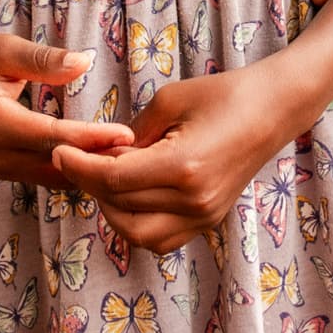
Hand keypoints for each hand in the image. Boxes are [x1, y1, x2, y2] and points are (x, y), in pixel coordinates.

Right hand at [0, 18, 135, 189]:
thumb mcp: (1, 47)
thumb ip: (42, 59)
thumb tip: (83, 61)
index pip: (53, 137)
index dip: (92, 138)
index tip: (128, 136)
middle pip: (57, 165)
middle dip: (98, 162)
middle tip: (143, 156)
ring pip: (53, 176)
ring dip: (88, 170)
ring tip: (131, 162)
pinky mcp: (3, 165)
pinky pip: (45, 173)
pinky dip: (74, 169)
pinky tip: (104, 162)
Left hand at [49, 63, 304, 253]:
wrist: (274, 109)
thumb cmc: (223, 94)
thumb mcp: (169, 100)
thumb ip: (132, 133)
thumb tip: (102, 153)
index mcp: (183, 167)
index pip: (113, 180)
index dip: (78, 167)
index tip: (57, 151)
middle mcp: (194, 201)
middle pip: (120, 207)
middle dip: (91, 184)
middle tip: (81, 159)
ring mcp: (204, 217)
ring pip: (138, 234)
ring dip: (112, 210)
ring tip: (108, 177)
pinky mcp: (208, 221)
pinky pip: (160, 238)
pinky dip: (137, 223)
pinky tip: (131, 195)